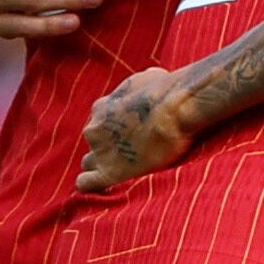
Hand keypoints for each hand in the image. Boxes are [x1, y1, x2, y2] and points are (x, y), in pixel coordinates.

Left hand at [78, 68, 192, 191]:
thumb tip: (150, 86)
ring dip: (104, 166)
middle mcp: (94, 128)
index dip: (115, 132)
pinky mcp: (110, 171)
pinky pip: (87, 183)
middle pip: (94, 144)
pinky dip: (93, 185)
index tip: (132, 136)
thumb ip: (139, 88)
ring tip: (128, 171)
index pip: (100, 124)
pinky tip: (108, 185)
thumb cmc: (169, 90)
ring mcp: (100, 151)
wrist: (176, 107)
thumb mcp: (149, 78)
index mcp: (102, 108)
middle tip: (135, 153)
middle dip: (109, 148)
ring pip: (89, 163)